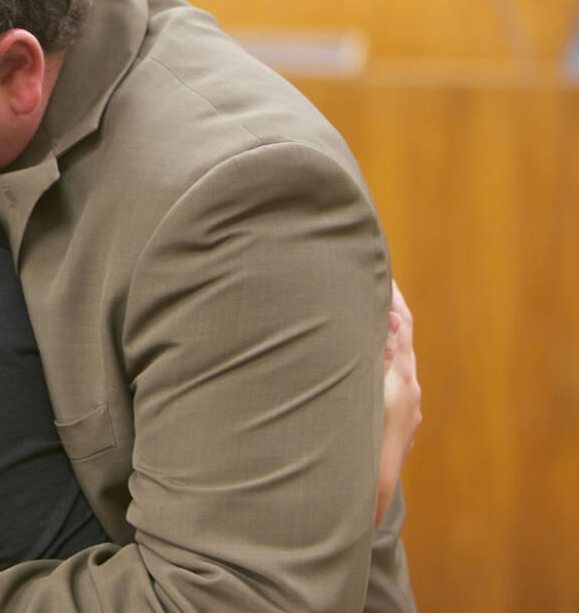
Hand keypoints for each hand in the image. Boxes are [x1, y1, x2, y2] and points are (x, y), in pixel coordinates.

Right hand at [376, 280, 421, 524]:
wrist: (371, 493)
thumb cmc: (363, 441)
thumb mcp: (369, 393)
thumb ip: (382, 356)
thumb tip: (392, 319)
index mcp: (403, 378)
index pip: (403, 326)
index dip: (394, 298)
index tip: (383, 274)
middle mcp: (410, 391)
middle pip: (402, 343)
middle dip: (386, 317)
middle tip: (367, 290)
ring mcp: (406, 410)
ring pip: (394, 365)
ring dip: (380, 344)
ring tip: (359, 325)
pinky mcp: (399, 425)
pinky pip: (389, 386)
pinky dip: (377, 369)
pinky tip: (361, 371)